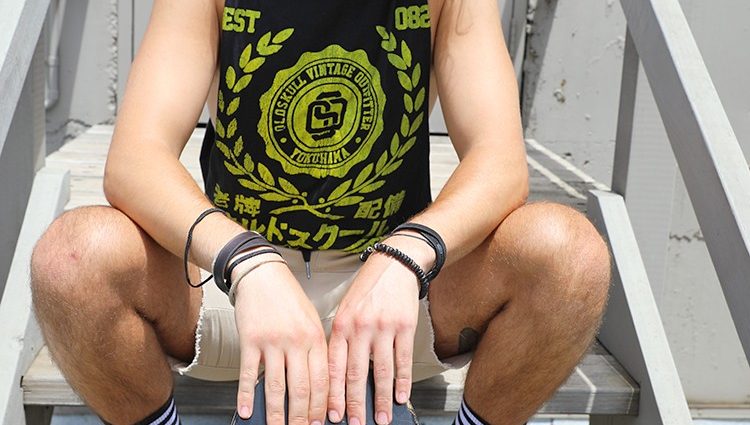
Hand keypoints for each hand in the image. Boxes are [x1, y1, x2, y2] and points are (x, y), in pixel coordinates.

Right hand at [233, 260, 328, 424]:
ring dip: (276, 414)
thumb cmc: (287, 298)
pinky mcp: (250, 340)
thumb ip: (315, 350)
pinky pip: (249, 374)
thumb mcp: (311, 320)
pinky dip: (246, 395)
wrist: (262, 273)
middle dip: (302, 416)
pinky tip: (245, 410)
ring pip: (277, 387)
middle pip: (302, 388)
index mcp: (316, 337)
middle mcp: (297, 341)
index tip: (320, 422)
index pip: (323, 380)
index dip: (321, 406)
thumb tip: (316, 384)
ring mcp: (273, 341)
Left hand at [327, 237, 433, 424]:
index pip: (333, 366)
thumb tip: (336, 373)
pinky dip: (402, 380)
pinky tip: (400, 395)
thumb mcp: (345, 308)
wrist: (394, 263)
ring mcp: (383, 327)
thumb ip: (340, 338)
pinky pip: (402, 359)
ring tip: (382, 417)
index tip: (332, 414)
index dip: (333, 394)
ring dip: (380, 398)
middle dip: (355, 403)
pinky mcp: (405, 326)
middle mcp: (360, 327)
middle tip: (356, 424)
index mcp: (341, 324)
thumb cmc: (368, 288)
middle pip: (356, 373)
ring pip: (381, 370)